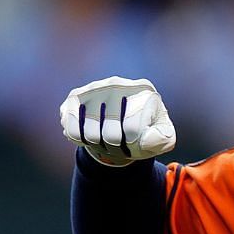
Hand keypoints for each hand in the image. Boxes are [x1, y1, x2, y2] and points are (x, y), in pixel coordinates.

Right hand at [60, 76, 177, 166]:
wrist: (122, 119)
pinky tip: (89, 137)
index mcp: (144, 90)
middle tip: (120, 148)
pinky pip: (71, 125)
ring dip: (99, 147)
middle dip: (116, 149)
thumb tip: (144, 137)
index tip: (135, 147)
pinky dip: (80, 139)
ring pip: (90, 133)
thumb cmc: (146, 128)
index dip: (133, 147)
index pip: (133, 130)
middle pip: (111, 134)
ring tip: (107, 143)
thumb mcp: (163, 135)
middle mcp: (118, 84)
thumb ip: (163, 138)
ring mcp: (95, 88)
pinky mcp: (75, 96)